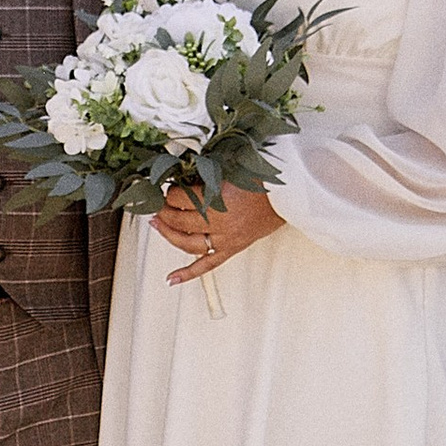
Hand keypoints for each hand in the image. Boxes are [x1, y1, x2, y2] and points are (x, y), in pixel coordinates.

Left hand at [154, 179, 281, 282]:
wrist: (289, 194)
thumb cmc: (263, 176)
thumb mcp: (231, 166)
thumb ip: (207, 173)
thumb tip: (183, 176)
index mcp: (217, 198)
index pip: (180, 198)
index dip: (169, 193)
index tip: (167, 188)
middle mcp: (219, 221)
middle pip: (180, 220)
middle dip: (164, 212)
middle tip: (157, 205)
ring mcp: (225, 238)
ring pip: (188, 243)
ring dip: (168, 234)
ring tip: (157, 225)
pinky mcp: (233, 248)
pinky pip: (208, 264)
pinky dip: (189, 273)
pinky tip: (172, 279)